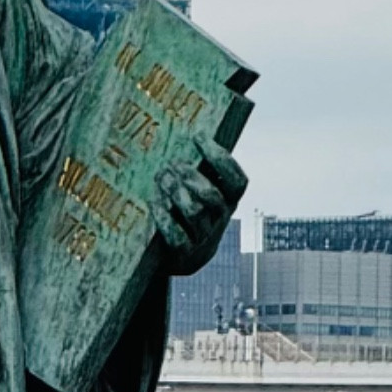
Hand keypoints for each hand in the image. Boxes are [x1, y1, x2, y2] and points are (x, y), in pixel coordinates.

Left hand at [152, 140, 246, 277]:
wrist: (182, 258)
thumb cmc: (188, 214)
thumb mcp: (199, 193)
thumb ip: (198, 171)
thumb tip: (184, 134)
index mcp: (228, 202)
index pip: (237, 181)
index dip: (221, 158)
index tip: (198, 136)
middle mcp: (219, 220)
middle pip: (212, 196)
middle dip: (191, 176)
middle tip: (172, 164)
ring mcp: (203, 238)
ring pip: (194, 212)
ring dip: (176, 191)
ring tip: (161, 177)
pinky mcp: (184, 254)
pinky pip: (176, 235)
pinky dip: (164, 216)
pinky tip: (154, 200)